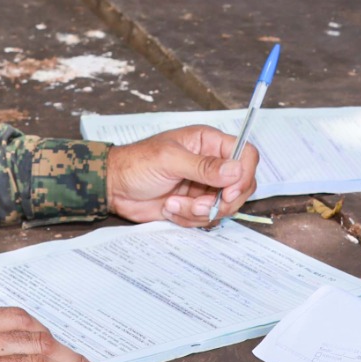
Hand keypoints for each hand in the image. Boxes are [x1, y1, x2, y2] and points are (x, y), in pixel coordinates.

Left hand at [106, 125, 258, 226]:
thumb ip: (203, 166)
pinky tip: (169, 208)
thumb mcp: (169, 160)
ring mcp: (205, 186)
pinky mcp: (195, 205)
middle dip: (221, 201)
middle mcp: (212, 164)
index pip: (245, 154)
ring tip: (173, 204)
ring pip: (225, 206)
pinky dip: (189, 219)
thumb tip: (235, 170)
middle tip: (197, 205)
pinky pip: (207, 219)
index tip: (229, 192)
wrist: (115, 188)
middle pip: (242, 185)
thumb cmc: (136, 163)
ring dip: (199, 212)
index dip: (244, 174)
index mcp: (208, 142)